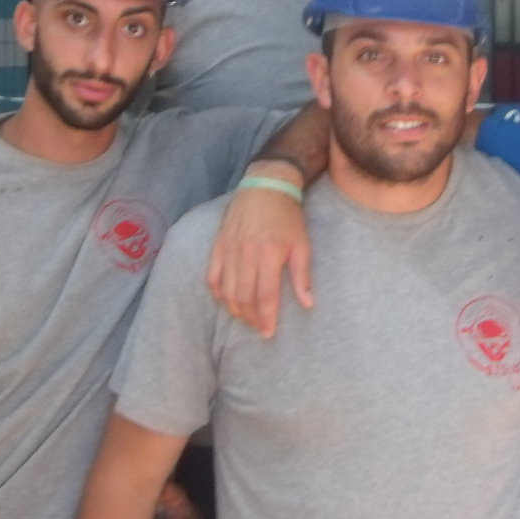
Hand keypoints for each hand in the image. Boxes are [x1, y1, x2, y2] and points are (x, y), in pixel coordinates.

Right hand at [206, 172, 312, 337]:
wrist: (266, 186)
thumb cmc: (287, 217)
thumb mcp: (302, 244)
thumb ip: (302, 276)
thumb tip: (307, 303)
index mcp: (269, 253)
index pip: (264, 295)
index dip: (266, 318)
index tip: (268, 332)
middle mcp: (245, 253)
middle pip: (243, 297)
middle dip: (250, 318)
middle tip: (258, 327)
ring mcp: (228, 248)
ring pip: (226, 290)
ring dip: (235, 309)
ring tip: (246, 317)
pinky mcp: (218, 245)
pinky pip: (212, 276)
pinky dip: (218, 292)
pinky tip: (227, 299)